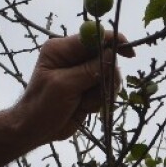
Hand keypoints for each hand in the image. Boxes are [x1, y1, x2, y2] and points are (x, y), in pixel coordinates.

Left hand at [0, 31, 133, 166]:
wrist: (36, 130)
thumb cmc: (42, 105)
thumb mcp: (64, 86)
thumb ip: (88, 70)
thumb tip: (112, 53)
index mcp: (61, 48)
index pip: (93, 36)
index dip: (113, 41)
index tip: (129, 53)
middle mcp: (72, 57)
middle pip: (106, 56)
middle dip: (106, 76)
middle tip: (96, 91)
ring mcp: (81, 72)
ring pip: (109, 75)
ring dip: (101, 92)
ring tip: (84, 103)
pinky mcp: (87, 87)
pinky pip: (106, 89)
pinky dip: (99, 101)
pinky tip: (84, 108)